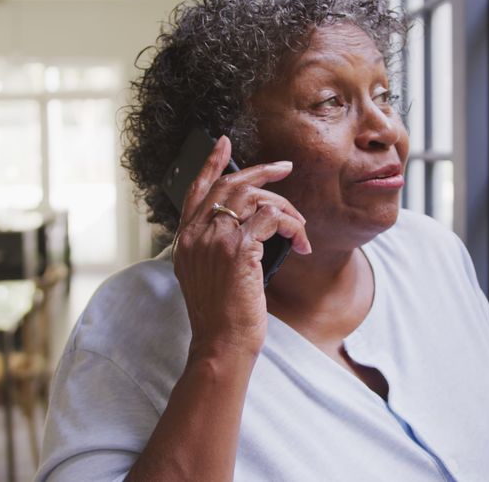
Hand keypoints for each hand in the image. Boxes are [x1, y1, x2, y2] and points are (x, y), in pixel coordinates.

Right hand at [172, 136, 312, 359]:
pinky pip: (273, 218)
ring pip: (255, 198)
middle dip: (261, 171)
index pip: (196, 189)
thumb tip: (246, 228)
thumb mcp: (207, 277)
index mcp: (186, 239)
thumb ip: (215, 248)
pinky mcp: (239, 249)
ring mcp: (216, 240)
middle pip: (230, 184)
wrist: (221, 344)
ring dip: (286, 208)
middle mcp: (196, 234)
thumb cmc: (220, 318)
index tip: (223, 143)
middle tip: (284, 167)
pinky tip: (302, 243)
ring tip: (300, 228)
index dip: (211, 163)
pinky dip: (294, 226)